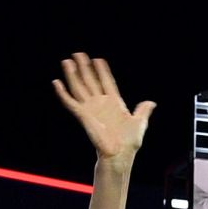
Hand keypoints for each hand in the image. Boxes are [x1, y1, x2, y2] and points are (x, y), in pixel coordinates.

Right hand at [51, 51, 153, 167]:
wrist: (120, 154)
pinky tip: (56, 83)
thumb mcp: (139, 123)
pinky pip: (70, 102)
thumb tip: (152, 103)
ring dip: (72, 75)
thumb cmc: (130, 142)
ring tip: (66, 61)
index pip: (106, 82)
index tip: (98, 59)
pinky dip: (62, 93)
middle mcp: (100, 103)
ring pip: (79, 87)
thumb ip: (143, 111)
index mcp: (114, 103)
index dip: (102, 71)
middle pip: (90, 81)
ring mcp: (91, 109)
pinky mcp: (83, 115)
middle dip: (84, 67)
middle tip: (78, 54)